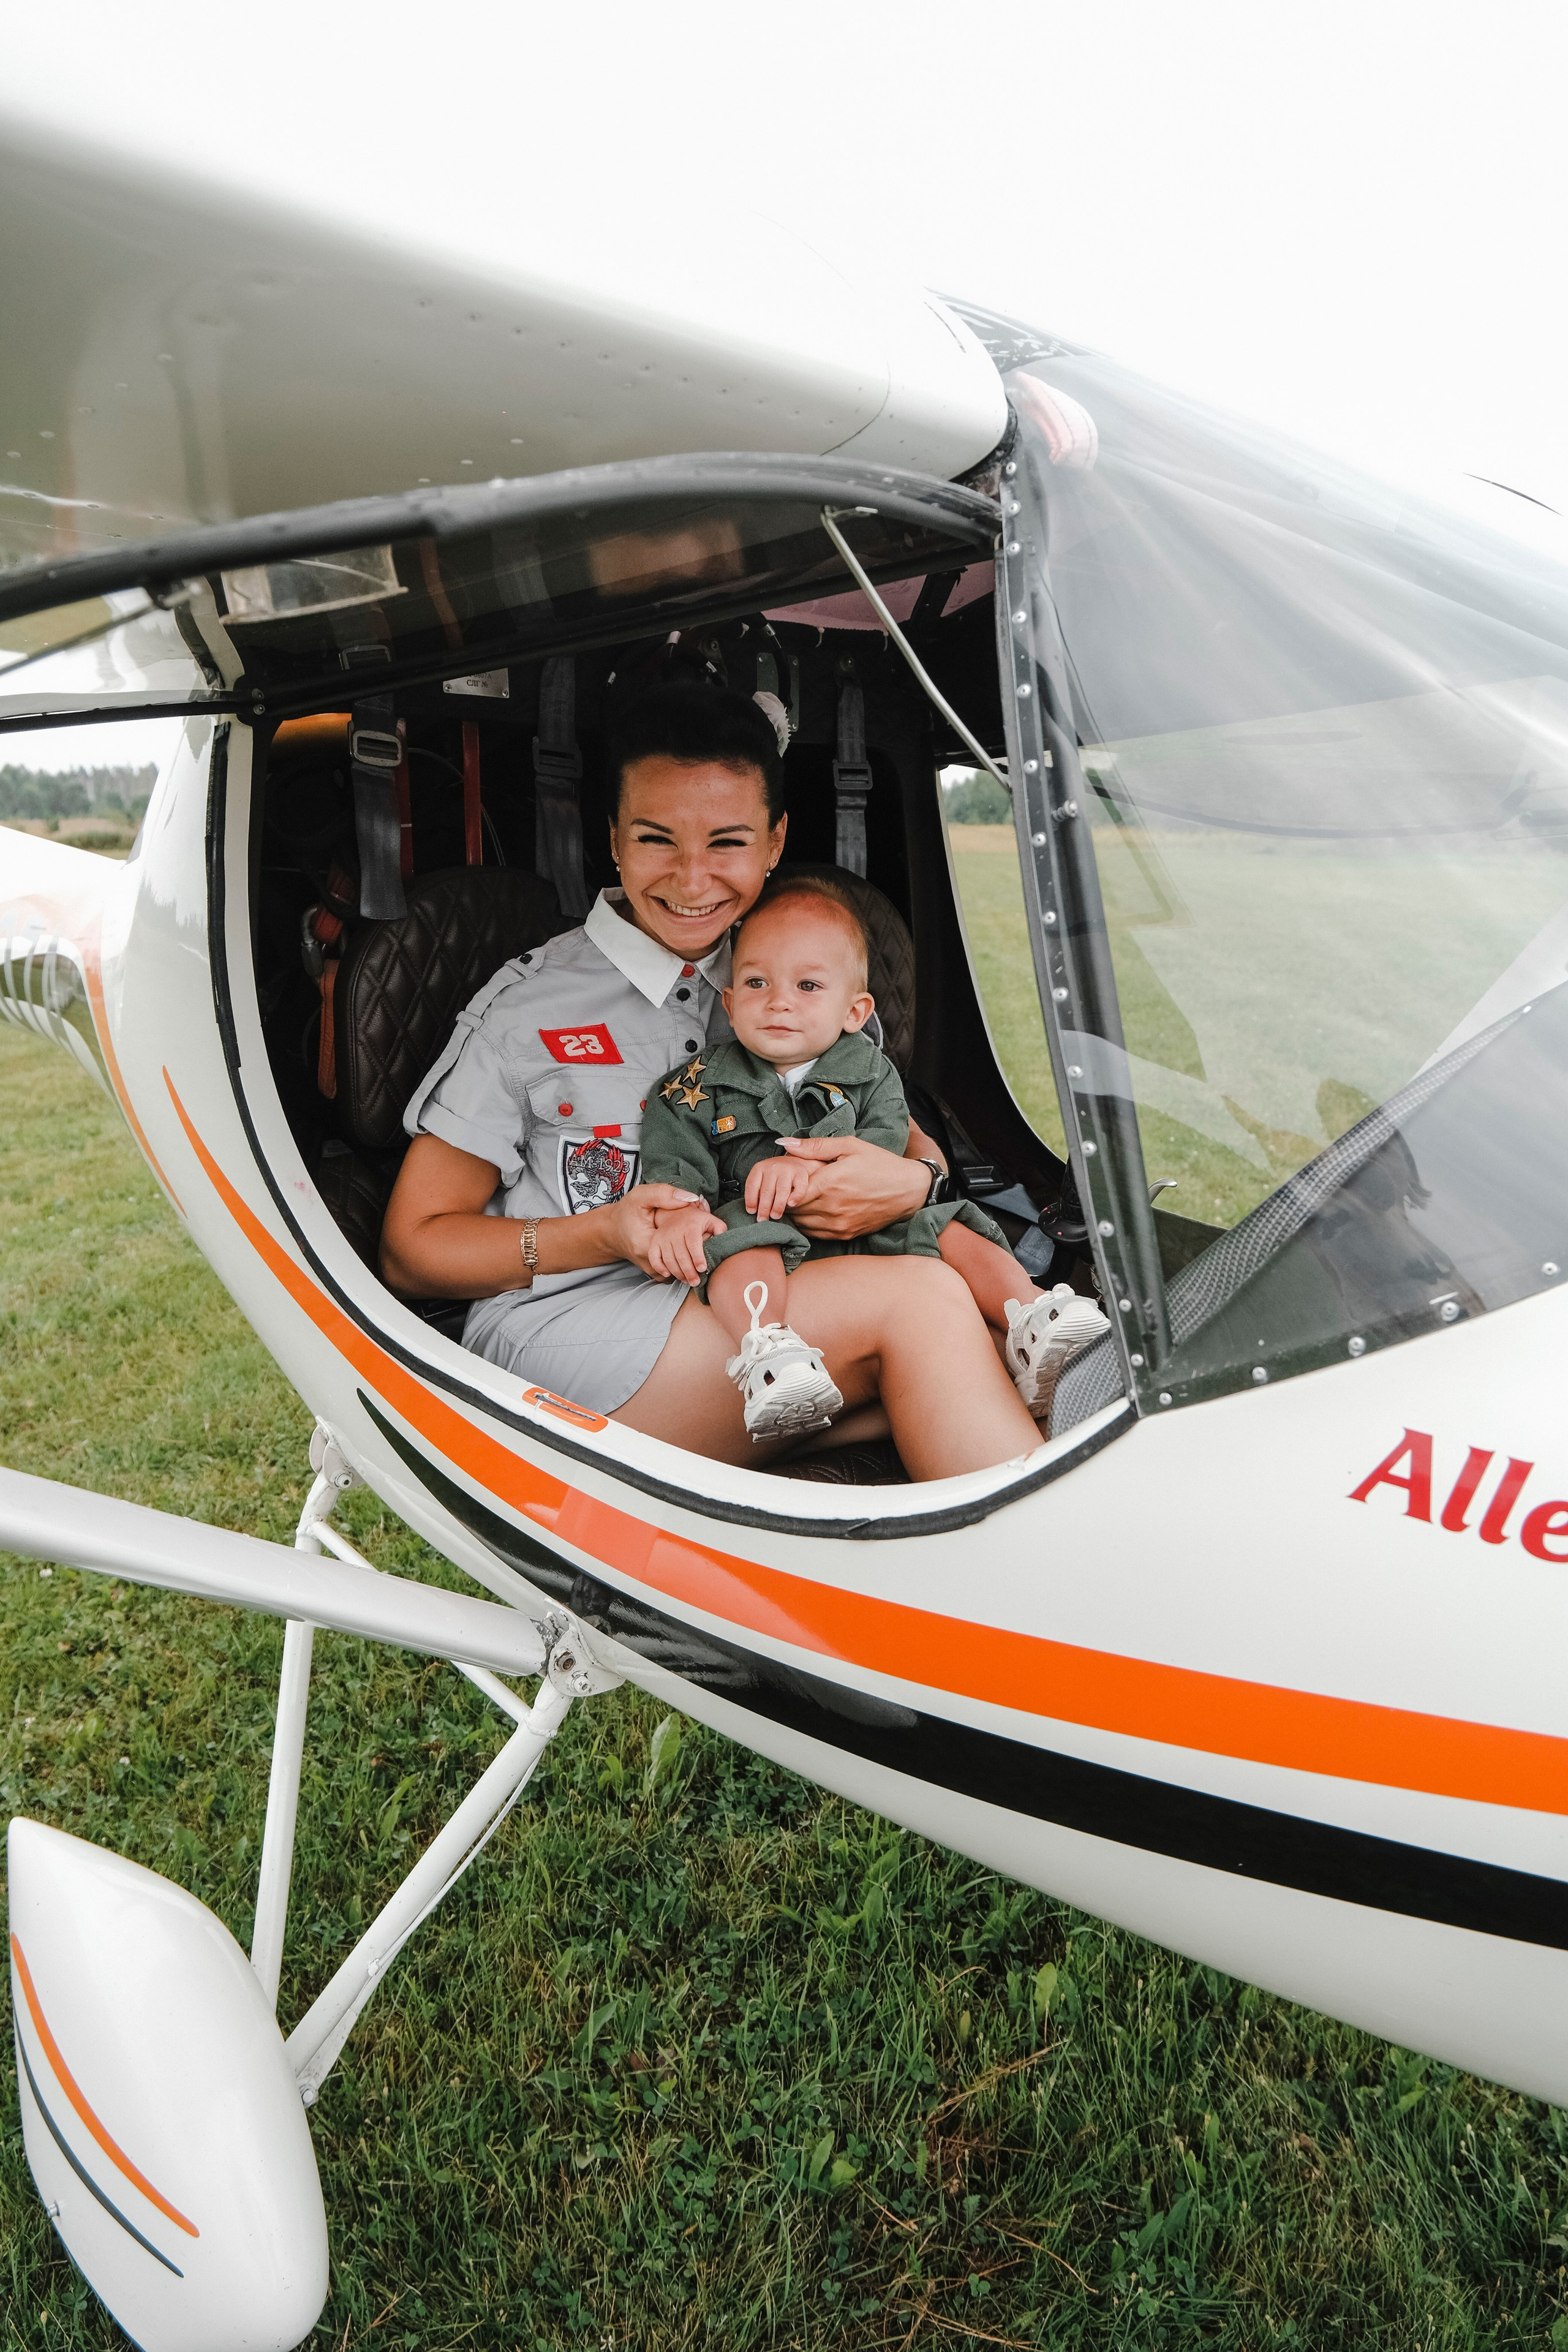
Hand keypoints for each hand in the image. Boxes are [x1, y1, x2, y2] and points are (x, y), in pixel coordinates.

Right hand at [601, 1184, 719, 1279]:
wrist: (611, 1230)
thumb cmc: (626, 1212)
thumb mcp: (641, 1197)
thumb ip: (664, 1194)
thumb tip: (690, 1197)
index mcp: (648, 1243)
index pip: (684, 1246)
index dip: (699, 1238)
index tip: (707, 1229)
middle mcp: (651, 1263)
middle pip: (686, 1263)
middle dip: (699, 1252)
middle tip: (710, 1238)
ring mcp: (653, 1271)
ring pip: (682, 1271)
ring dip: (693, 1261)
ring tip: (700, 1246)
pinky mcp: (655, 1273)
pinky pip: (675, 1274)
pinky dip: (684, 1265)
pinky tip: (687, 1253)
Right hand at [645, 1202, 723, 1284]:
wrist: (676, 1212)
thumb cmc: (696, 1221)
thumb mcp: (710, 1220)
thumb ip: (720, 1229)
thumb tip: (723, 1239)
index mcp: (690, 1226)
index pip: (693, 1244)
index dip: (698, 1257)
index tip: (702, 1269)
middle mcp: (675, 1231)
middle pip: (681, 1255)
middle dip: (689, 1272)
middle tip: (696, 1282)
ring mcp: (663, 1237)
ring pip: (669, 1259)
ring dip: (677, 1273)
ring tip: (687, 1281)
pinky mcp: (655, 1242)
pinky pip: (654, 1257)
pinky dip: (659, 1267)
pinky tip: (668, 1274)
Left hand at [743, 1154, 812, 1222]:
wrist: (793, 1162)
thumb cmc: (774, 1177)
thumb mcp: (762, 1179)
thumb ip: (757, 1192)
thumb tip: (753, 1212)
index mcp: (759, 1168)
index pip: (752, 1185)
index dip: (751, 1200)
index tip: (752, 1212)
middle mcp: (772, 1167)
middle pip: (767, 1190)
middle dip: (764, 1208)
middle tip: (763, 1220)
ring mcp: (787, 1170)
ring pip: (782, 1190)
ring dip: (777, 1206)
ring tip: (775, 1216)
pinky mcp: (801, 1173)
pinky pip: (799, 1187)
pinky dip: (796, 1196)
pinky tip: (791, 1204)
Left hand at [771, 1134, 929, 1239]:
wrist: (909, 1190)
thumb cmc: (880, 1163)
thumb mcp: (850, 1146)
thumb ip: (815, 1146)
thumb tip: (784, 1143)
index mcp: (831, 1182)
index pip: (791, 1193)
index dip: (783, 1187)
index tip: (786, 1179)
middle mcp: (832, 1207)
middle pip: (793, 1210)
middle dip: (785, 1200)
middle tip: (787, 1189)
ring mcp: (839, 1224)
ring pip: (801, 1224)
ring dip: (795, 1214)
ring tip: (798, 1200)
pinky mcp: (846, 1234)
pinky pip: (815, 1234)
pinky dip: (807, 1225)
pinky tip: (811, 1212)